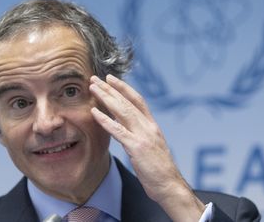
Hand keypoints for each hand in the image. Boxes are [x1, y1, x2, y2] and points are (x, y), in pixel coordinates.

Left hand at [89, 74, 204, 221]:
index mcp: (152, 126)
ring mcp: (143, 136)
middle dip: (111, 88)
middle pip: (127, 102)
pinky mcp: (137, 147)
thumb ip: (140, 134)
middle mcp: (149, 127)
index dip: (124, 88)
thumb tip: (126, 127)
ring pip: (122, 111)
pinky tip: (94, 112)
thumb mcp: (151, 147)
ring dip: (106, 97)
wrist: (170, 185)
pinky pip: (118, 130)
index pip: (138, 100)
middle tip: (96, 78)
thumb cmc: (159, 170)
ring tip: (93, 87)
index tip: (112, 79)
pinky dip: (105, 120)